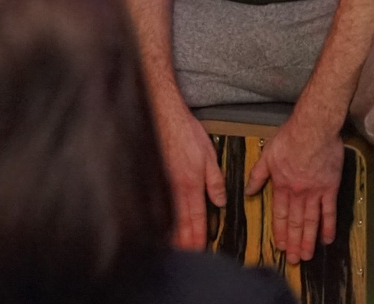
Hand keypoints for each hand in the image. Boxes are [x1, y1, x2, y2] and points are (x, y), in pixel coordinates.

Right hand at [156, 104, 227, 250]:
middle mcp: (175, 187)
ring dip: (172, 234)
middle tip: (187, 256)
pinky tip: (160, 225)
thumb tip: (219, 202)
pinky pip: (158, 204)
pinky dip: (160, 218)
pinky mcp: (153, 177)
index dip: (199, 236)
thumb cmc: (185, 132)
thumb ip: (215, 181)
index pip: (197, 217)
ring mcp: (162, 183)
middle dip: (185, 241)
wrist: (163, 116)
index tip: (201, 249)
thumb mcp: (209, 155)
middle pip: (180, 222)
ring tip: (174, 248)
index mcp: (192, 183)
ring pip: (168, 216)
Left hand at [245, 112, 343, 260]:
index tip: (279, 246)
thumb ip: (257, 175)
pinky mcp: (330, 188)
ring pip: (311, 221)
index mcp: (281, 185)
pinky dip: (328, 226)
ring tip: (306, 256)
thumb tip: (248, 191)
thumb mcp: (266, 154)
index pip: (279, 214)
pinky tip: (327, 239)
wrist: (313, 129)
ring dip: (308, 240)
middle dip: (293, 243)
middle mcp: (297, 193)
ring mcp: (315, 192)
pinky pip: (330, 211)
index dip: (279, 232)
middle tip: (293, 260)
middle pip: (295, 222)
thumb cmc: (289, 138)